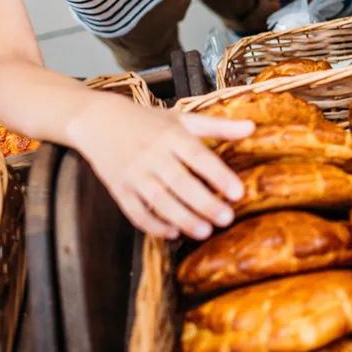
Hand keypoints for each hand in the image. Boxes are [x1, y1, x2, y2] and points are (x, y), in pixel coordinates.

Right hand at [70, 97, 253, 239]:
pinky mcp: (118, 189)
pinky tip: (172, 233)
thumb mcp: (183, 118)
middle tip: (226, 219)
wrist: (99, 120)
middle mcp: (152, 154)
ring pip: (159, 200)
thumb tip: (253, 127)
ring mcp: (133, 173)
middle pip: (181, 183)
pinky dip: (153, 224)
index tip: (239, 192)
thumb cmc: (148, 120)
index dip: (219, 176)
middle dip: (204, 203)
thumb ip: (218, 126)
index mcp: (171, 135)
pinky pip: (135, 211)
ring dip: (182, 218)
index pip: (199, 157)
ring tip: (204, 231)